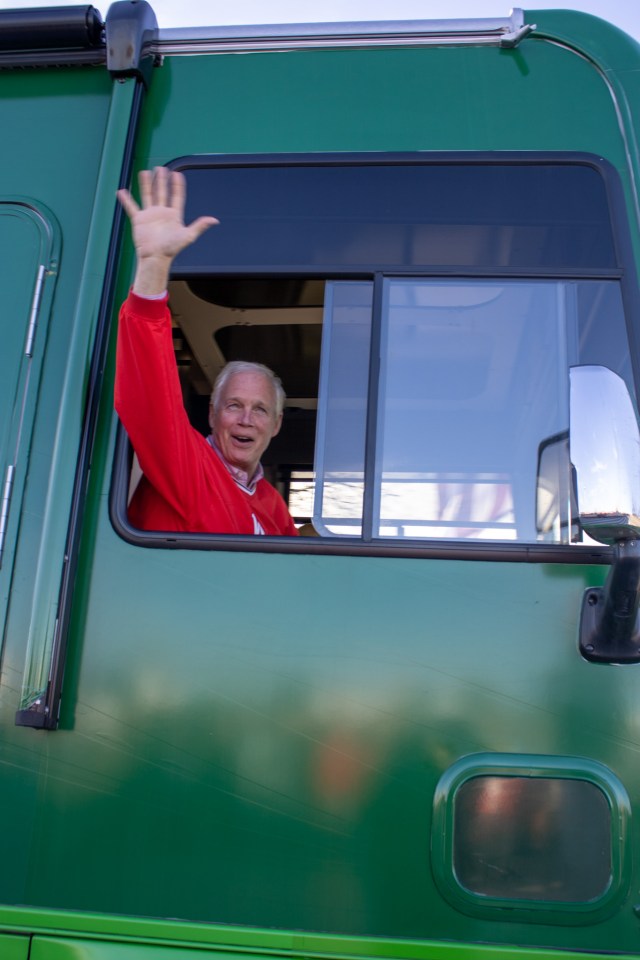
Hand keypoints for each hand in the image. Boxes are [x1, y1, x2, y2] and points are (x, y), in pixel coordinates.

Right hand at [117, 167, 217, 295]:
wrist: (155, 257)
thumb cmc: (172, 249)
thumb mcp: (188, 236)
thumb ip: (200, 226)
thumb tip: (214, 220)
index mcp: (173, 215)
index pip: (176, 196)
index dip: (177, 185)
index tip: (178, 174)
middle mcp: (161, 213)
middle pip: (162, 193)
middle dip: (162, 180)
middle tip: (161, 168)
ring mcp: (150, 215)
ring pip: (148, 195)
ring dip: (147, 184)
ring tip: (145, 172)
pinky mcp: (139, 220)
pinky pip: (131, 207)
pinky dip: (126, 200)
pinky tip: (122, 191)